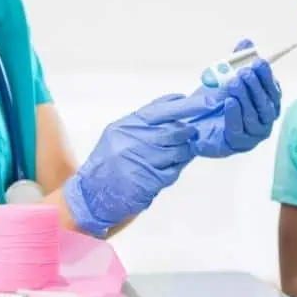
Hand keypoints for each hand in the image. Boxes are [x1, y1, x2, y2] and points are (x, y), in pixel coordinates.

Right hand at [64, 93, 213, 235]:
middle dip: (189, 130)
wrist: (92, 195)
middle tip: (195, 129)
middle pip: (174, 131)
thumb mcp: (120, 134)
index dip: (186, 105)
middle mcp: (133, 141)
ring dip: (184, 151)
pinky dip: (174, 169)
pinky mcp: (148, 182)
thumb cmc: (108, 162)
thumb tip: (177, 103)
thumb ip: (145, 121)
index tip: (205, 101)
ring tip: (179, 152)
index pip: (162, 110)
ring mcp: (141, 162)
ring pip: (177, 152)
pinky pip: (173, 172)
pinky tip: (167, 169)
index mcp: (127, 126)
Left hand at [189, 38, 282, 157]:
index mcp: (265, 103)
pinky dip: (235, 114)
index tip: (259, 63)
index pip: (273, 90)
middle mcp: (264, 119)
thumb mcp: (224, 77)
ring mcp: (252, 134)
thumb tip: (247, 42)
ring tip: (235, 83)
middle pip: (266, 104)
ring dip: (245, 98)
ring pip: (254, 116)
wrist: (192, 123)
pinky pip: (239, 129)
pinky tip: (230, 102)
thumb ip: (236, 61)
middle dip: (256, 86)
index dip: (267, 76)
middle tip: (245, 72)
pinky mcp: (238, 144)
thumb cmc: (213, 101)